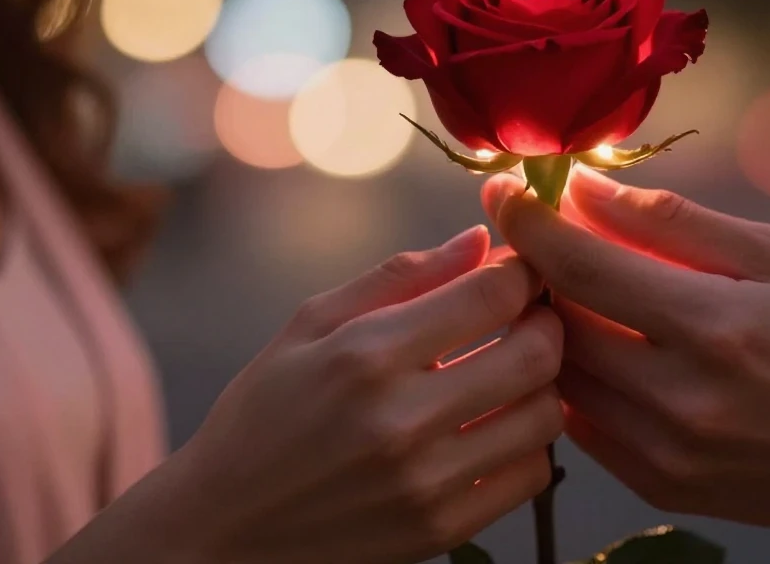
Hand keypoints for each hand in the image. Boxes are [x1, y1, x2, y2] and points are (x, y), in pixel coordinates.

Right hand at [54, 226, 563, 563]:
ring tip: (512, 370)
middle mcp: (402, 420)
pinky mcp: (440, 529)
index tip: (522, 267)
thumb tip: (479, 240)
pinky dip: (529, 444)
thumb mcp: (310, 324)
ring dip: (543, 384)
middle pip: (535, 354)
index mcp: (366, 354)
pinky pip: (529, 476)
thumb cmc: (264, 412)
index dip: (524, 271)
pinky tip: (497, 426)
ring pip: (544, 417)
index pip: (491, 296)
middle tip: (532, 314)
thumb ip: (399, 276)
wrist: (222, 526)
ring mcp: (426, 482)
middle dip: (547, 322)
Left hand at [483, 169, 769, 563]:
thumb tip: (585, 189)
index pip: (580, 267)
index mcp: (714, 328)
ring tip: (577, 289)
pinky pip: (583, 424)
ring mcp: (666, 456)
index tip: (501, 191)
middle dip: (535, 271)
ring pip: (561, 377)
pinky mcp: (662, 489)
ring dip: (553, 326)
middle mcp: (680, 401)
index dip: (528, 223)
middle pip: (557, 323)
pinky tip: (610, 348)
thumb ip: (673, 220)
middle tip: (540, 236)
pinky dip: (581, 378)